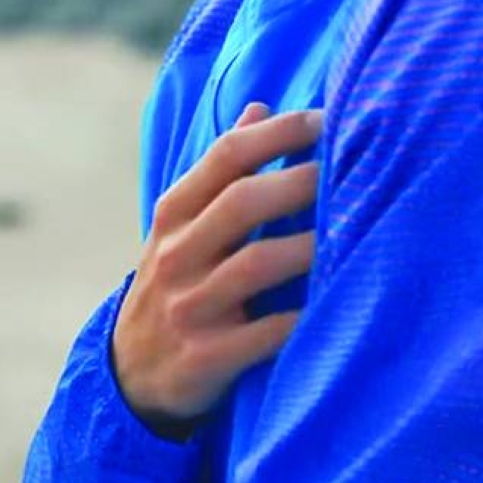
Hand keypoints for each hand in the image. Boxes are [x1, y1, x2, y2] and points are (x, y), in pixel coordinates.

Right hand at [111, 103, 322, 435]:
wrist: (129, 374)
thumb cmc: (176, 281)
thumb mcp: (182, 224)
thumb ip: (221, 169)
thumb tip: (261, 107)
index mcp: (173, 214)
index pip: (226, 156)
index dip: (280, 133)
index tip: (326, 119)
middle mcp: (176, 255)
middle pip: (242, 203)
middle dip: (301, 181)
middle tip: (348, 170)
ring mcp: (189, 308)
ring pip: (257, 265)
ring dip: (311, 245)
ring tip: (352, 230)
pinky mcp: (207, 358)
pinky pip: (268, 333)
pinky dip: (305, 316)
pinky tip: (339, 299)